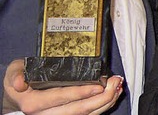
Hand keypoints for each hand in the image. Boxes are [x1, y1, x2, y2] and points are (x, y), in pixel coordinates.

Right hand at [3, 59, 122, 113]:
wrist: (19, 98)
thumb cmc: (20, 82)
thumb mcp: (14, 72)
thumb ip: (16, 74)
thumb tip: (19, 82)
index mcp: (34, 103)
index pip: (60, 98)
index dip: (80, 93)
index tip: (97, 86)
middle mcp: (48, 114)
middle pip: (78, 110)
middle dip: (101, 98)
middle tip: (115, 83)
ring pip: (86, 114)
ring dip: (106, 102)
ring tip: (118, 86)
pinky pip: (89, 114)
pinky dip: (103, 105)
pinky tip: (113, 94)